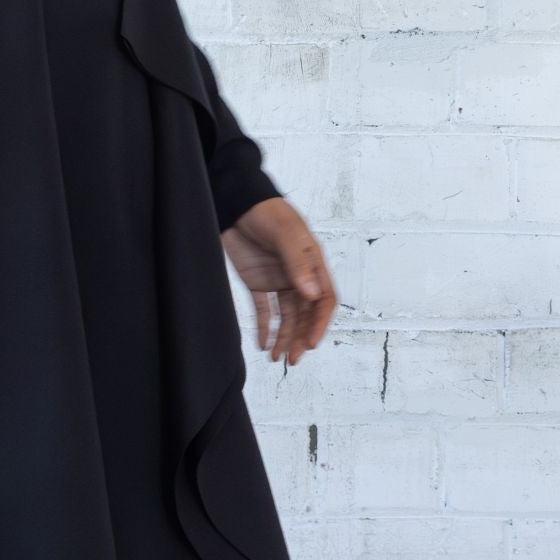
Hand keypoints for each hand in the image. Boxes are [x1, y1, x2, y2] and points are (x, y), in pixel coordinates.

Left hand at [222, 197, 336, 365]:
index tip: (311, 342)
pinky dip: (265, 327)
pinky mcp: (257, 282)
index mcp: (313, 263)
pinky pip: (265, 309)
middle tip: (292, 358)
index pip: (324, 300)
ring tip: (277, 357)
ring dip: (284, 337)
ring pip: (287, 316)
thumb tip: (311, 294)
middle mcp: (299, 275)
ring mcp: (278, 279)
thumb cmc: (265, 210)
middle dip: (300, 337)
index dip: (320, 323)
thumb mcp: (285, 233)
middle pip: (305, 313)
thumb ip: (298, 262)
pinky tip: (263, 343)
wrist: (234, 201)